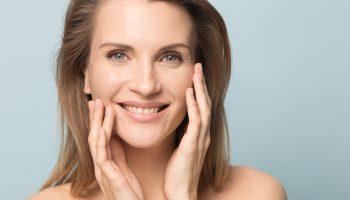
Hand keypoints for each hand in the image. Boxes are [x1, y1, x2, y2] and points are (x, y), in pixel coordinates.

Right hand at [88, 99, 143, 199]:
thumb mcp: (123, 168)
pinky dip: (102, 138)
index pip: (98, 138)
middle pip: (94, 136)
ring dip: (97, 123)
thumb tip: (115, 137)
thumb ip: (118, 154)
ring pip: (95, 141)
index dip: (98, 122)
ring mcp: (102, 170)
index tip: (99, 106)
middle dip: (94, 118)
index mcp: (104, 163)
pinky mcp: (108, 176)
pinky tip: (104, 126)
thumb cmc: (129, 192)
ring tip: (100, 106)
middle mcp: (100, 165)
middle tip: (95, 100)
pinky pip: (102, 154)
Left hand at [164, 63, 211, 199]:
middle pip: (205, 104)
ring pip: (203, 108)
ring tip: (196, 72)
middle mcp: (203, 135)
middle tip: (198, 67)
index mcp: (199, 135)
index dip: (199, 92)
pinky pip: (196, 120)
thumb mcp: (180, 150)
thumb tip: (176, 125)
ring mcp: (200, 139)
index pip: (201, 109)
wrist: (181, 192)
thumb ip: (181, 136)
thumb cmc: (178, 173)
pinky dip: (194, 105)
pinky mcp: (193, 144)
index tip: (194, 77)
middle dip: (202, 84)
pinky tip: (189, 92)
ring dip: (200, 89)